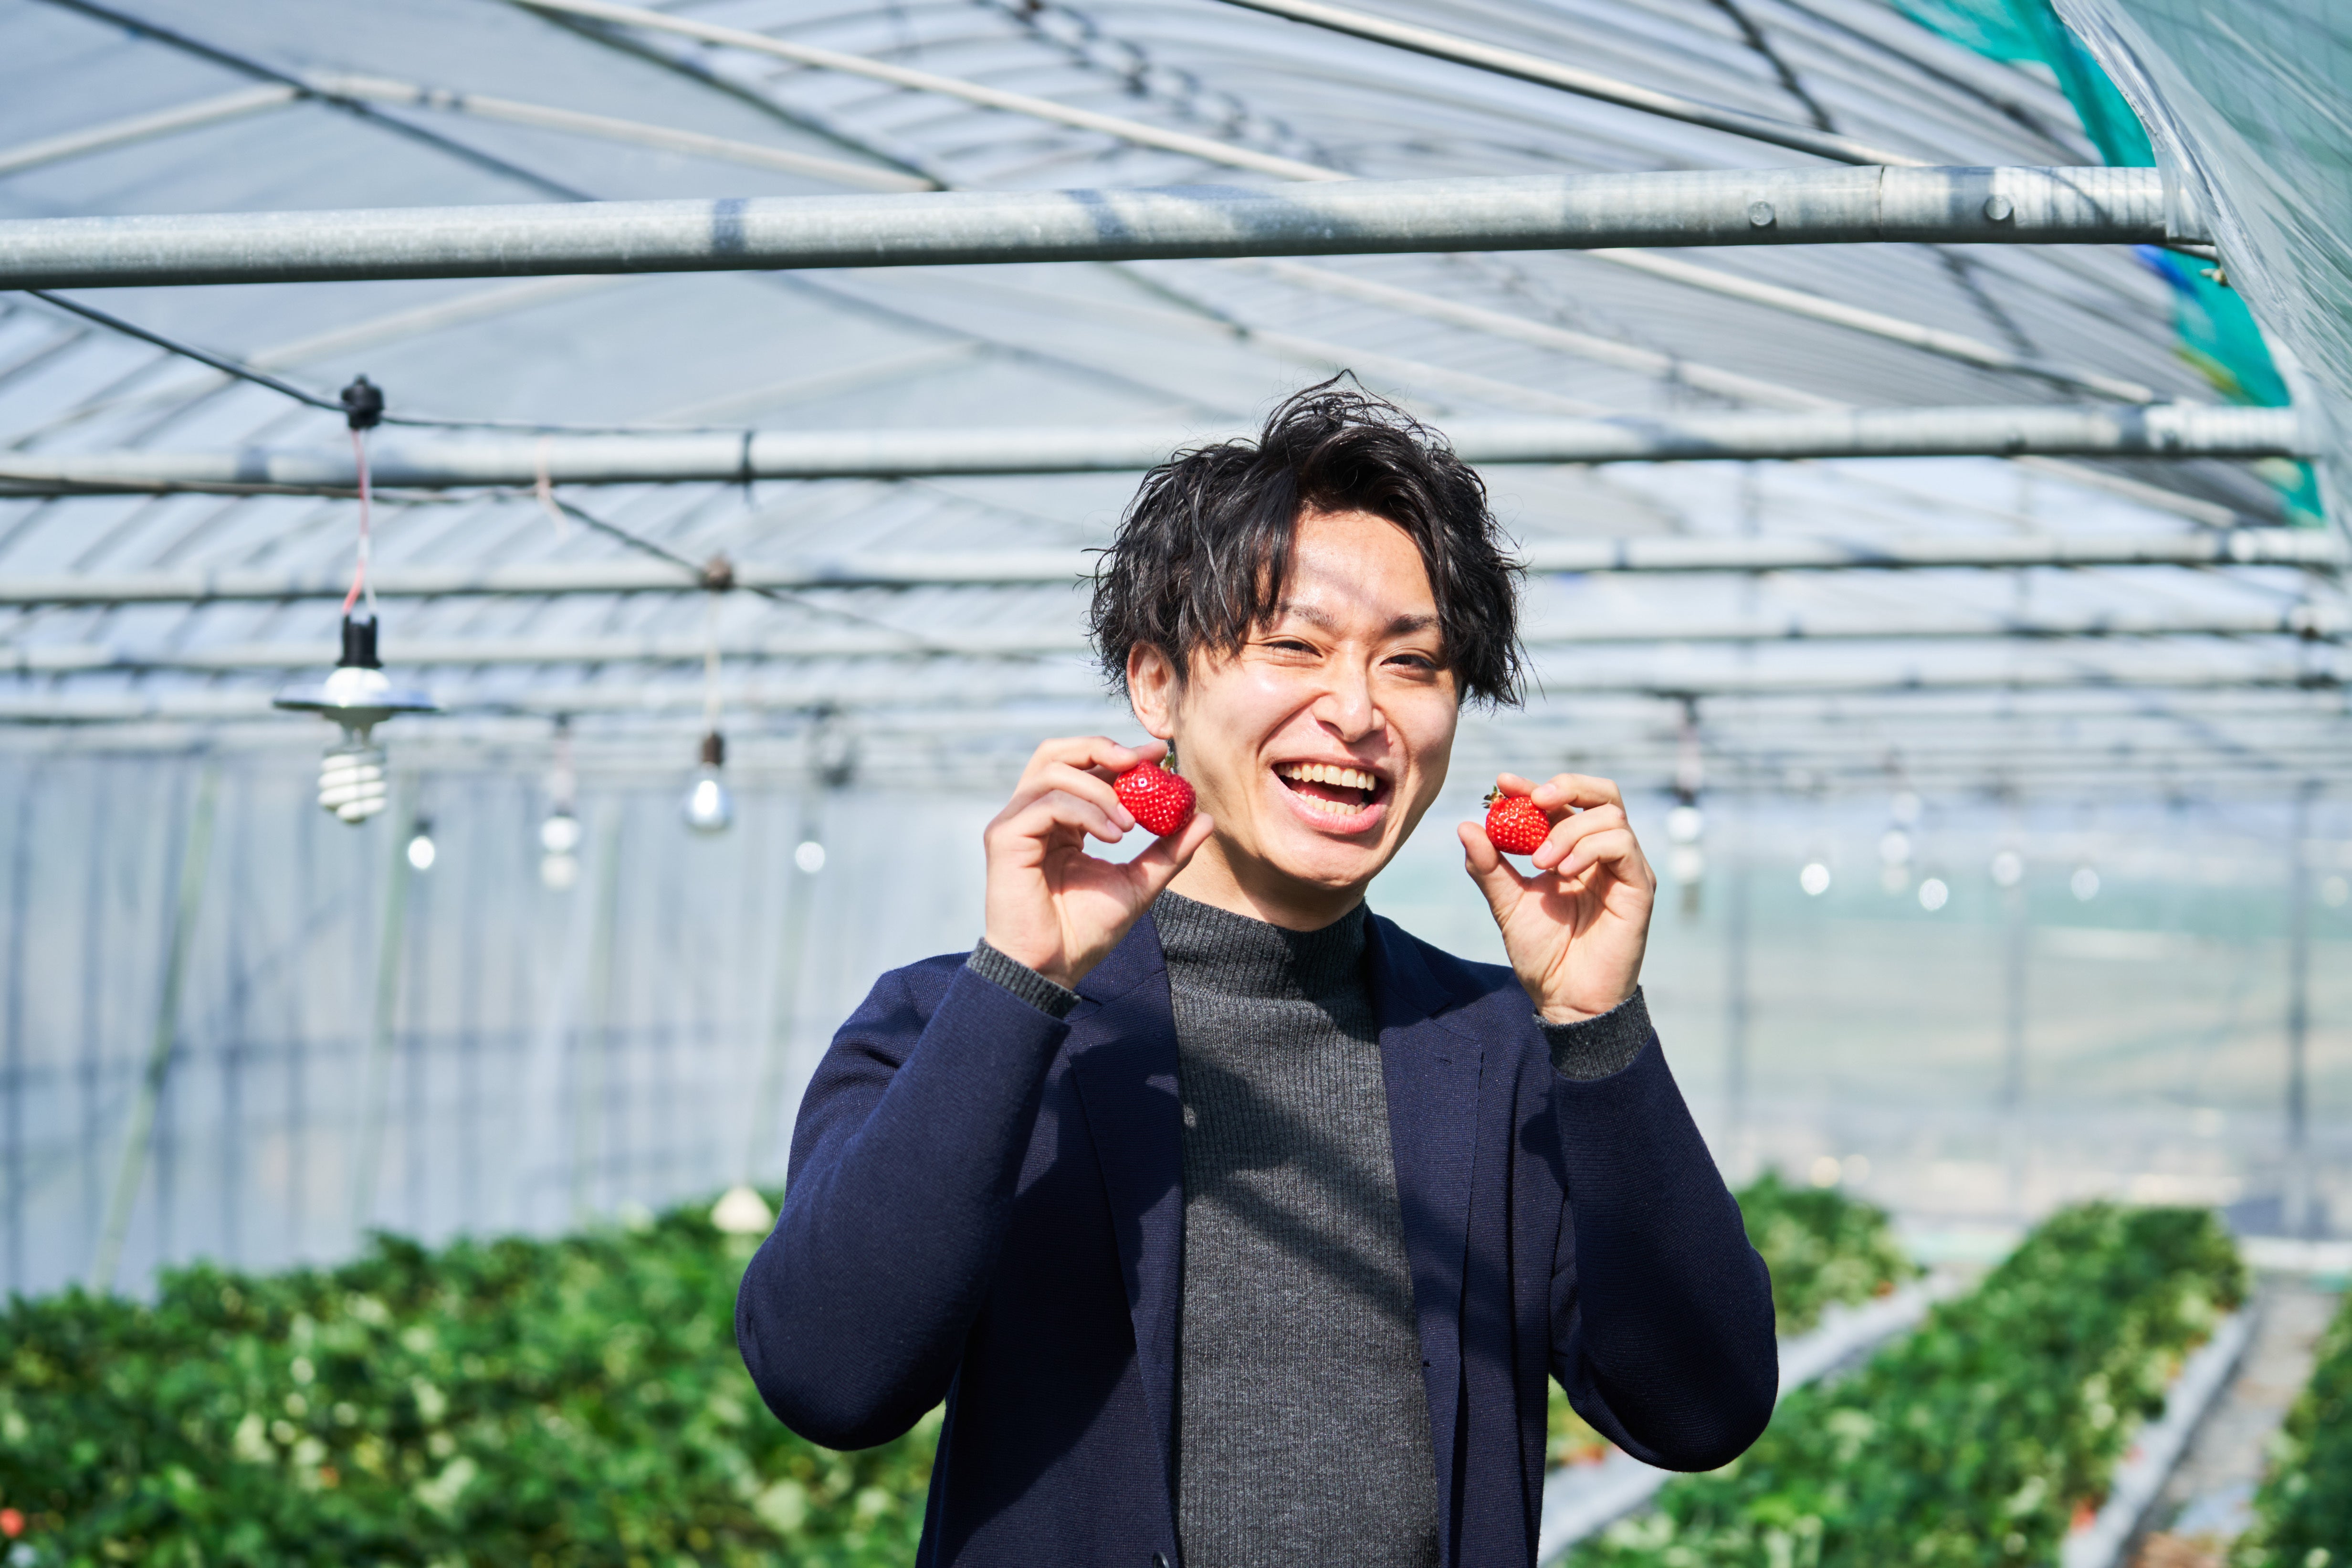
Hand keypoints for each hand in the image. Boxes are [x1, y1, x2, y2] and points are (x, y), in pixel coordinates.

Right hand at [982, 736, 1215, 990]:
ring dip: (1101, 788)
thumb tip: (1204, 818)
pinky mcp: (1005, 837)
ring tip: (1131, 823)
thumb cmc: (1085, 931)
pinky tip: (1114, 837)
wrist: (1051, 968)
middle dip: (1102, 748)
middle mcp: (1033, 815)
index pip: (1083, 767)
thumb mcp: (1137, 884)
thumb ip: (1167, 851)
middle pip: (1057, 753)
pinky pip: (1048, 804)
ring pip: (1053, 772)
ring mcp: (1015, 823)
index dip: (1120, 753)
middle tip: (1142, 762)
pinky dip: (1086, 811)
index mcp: (1059, 821)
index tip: (1160, 754)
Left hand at [1457, 773, 1656, 1023]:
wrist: (1565, 998)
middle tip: (1534, 800)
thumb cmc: (1542, 954)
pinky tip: (1562, 872)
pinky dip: (1589, 848)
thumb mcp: (1507, 903)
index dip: (1534, 786)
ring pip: (1610, 815)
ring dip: (1569, 830)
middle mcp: (1603, 854)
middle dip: (1566, 786)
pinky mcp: (1639, 886)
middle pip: (1601, 793)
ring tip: (1539, 862)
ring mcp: (1624, 868)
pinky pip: (1622, 845)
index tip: (1501, 783)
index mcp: (1573, 850)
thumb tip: (1466, 826)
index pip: (1563, 802)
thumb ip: (1489, 867)